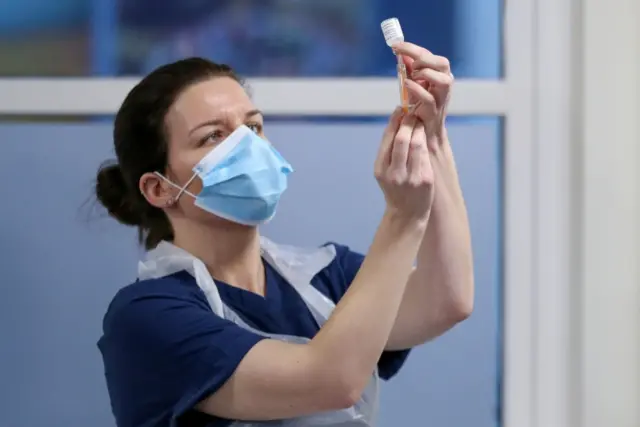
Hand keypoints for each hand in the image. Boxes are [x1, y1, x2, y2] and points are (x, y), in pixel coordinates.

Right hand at [374, 108, 434, 224]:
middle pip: (402, 138)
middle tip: (412, 114)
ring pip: (416, 143)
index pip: (388, 138)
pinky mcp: (425, 179)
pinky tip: (425, 137)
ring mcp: (411, 177)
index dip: (395, 121)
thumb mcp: (384, 172)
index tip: (400, 110)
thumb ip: (388, 150)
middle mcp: (394, 173)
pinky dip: (425, 142)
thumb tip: (396, 119)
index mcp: (380, 170)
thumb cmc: (395, 189)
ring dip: (419, 129)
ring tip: (419, 123)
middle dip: (408, 122)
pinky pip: (426, 154)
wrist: (407, 214)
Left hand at [392, 42, 453, 150]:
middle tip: (408, 62)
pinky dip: (417, 89)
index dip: (412, 48)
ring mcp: (441, 98)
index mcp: (439, 73)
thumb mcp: (414, 83)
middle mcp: (444, 83)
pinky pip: (429, 98)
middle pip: (442, 63)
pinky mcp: (434, 112)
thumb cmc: (420, 105)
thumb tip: (401, 53)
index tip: (395, 45)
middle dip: (423, 58)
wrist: (423, 130)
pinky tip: (406, 85)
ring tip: (411, 75)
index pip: (429, 55)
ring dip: (426, 73)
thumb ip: (409, 69)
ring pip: (443, 79)